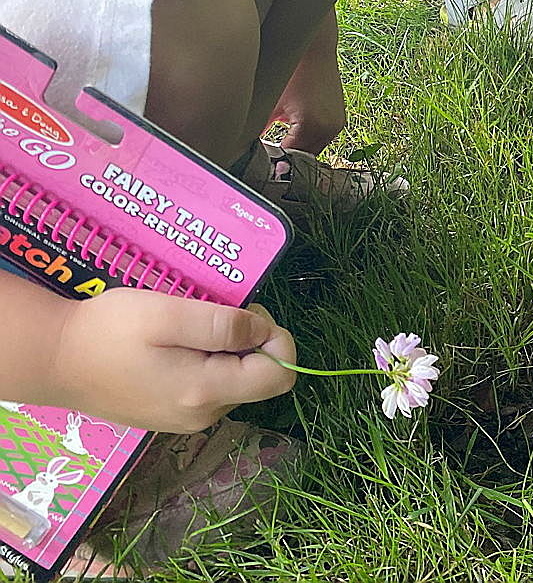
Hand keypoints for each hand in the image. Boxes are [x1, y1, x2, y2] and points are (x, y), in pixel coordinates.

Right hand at [54, 291, 296, 432]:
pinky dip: (204, 360)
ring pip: (234, 380)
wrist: (52, 360)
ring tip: (186, 327)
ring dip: (225, 349)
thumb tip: (264, 332)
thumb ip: (224, 325)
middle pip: (259, 377)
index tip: (244, 314)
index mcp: (206, 393)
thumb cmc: (109, 331)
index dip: (276, 338)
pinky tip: (173, 344)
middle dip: (249, 341)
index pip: (279, 375)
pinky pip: (209, 386)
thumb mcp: (170, 314)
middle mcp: (203, 415)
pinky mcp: (169, 414)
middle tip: (211, 314)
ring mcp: (185, 419)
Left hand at [269, 14, 344, 155]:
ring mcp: (337, 124)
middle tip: (262, 165)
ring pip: (312, 151)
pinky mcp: (337, 119)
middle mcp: (330, 128)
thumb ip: (257, 132)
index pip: (290, 161)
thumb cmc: (289, 70)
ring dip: (295, 153)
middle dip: (285, 162)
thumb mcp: (269, 103)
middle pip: (304, 160)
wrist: (314, 46)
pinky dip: (304, 141)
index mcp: (312, 126)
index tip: (256, 169)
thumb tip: (242, 153)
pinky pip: (319, 140)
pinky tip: (287, 138)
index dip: (273, 166)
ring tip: (273, 152)